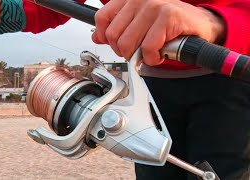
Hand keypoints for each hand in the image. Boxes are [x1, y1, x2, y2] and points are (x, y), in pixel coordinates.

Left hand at [92, 0, 225, 65]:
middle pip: (113, 35)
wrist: (198, 25)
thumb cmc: (167, 25)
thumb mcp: (136, 24)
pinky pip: (148, 48)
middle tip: (137, 51)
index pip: (102, 18)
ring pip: (128, 43)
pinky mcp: (169, 16)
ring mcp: (155, 6)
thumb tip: (97, 37)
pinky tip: (158, 54)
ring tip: (150, 51)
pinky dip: (152, 58)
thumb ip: (116, 28)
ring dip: (139, 56)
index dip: (106, 37)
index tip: (117, 43)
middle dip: (124, 51)